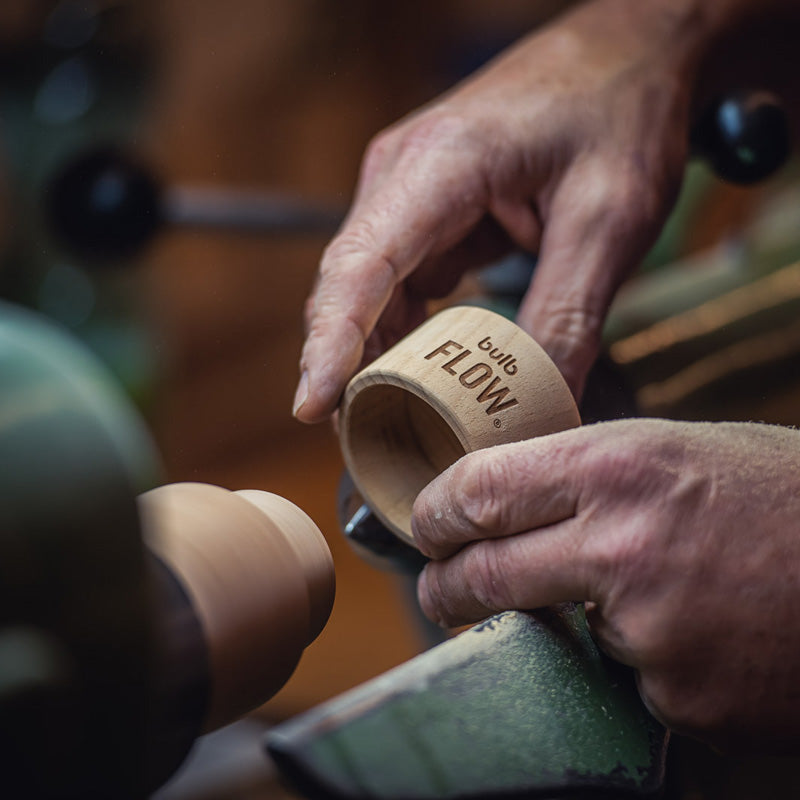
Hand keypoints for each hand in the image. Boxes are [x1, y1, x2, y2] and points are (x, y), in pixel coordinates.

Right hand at [294, 0, 709, 421]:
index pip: (361, 264)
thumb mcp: (609, 218)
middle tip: (362, 442)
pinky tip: (424, 375)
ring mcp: (410, 193)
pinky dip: (407, 334)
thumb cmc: (619, 112)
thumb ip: (569, 315)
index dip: (330, 341)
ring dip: (375, 357)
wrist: (630, 51)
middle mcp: (403, 175)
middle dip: (347, 365)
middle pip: (349, 285)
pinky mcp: (428, 212)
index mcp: (441, 164)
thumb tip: (541, 406)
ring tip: (390, 423)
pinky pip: (401, 284)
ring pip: (369, 291)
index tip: (312, 405)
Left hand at [413, 419, 799, 749]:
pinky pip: (621, 677)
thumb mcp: (674, 449)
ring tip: (633, 592)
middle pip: (481, 573)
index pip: (476, 490)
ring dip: (563, 621)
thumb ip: (584, 473)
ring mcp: (647, 630)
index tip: (428, 525)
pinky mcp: (678, 696)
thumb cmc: (778, 494)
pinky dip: (635, 659)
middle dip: (446, 585)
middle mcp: (620, 547)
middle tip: (440, 586)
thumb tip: (507, 497)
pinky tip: (690, 630)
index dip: (436, 511)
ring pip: (550, 631)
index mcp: (615, 468)